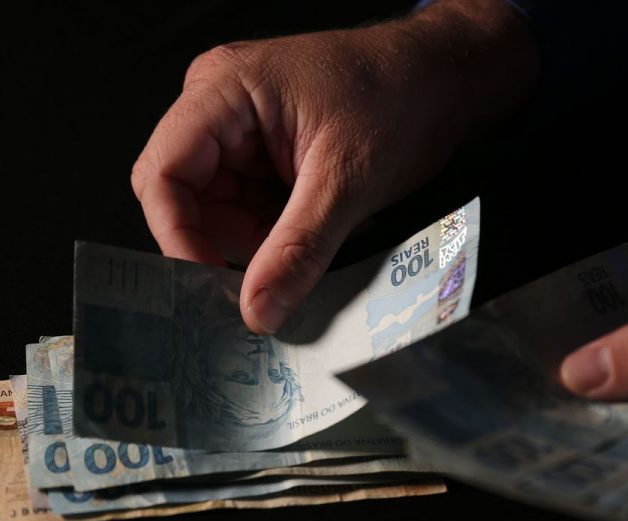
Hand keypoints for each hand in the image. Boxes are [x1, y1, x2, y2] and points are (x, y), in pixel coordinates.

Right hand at [131, 0, 537, 332]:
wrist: (444, 81)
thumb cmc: (401, 100)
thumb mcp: (347, 180)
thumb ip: (298, 248)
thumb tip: (257, 312)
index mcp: (224, 89)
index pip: (163, 173)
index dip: (177, 237)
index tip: (211, 288)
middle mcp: (220, 106)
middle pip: (186, 197)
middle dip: (225, 243)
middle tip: (268, 282)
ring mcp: (241, 130)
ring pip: (220, 211)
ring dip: (257, 241)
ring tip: (310, 240)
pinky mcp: (265, 153)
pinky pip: (249, 208)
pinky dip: (275, 233)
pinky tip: (312, 231)